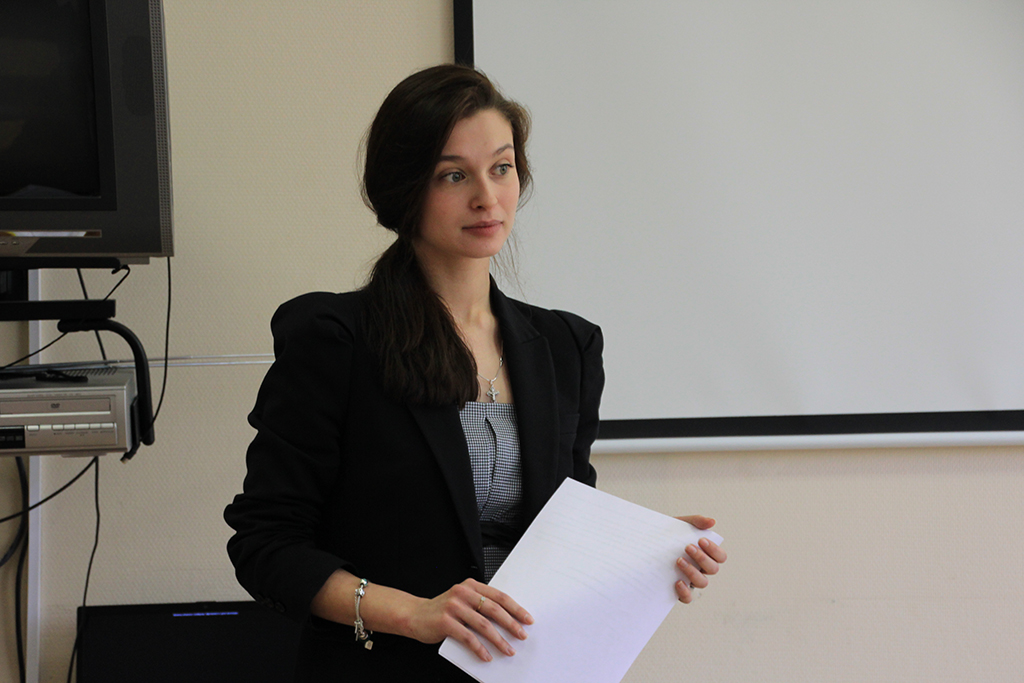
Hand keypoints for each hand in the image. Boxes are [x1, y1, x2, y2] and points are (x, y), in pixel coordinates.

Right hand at [405, 578, 532, 661]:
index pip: (499, 596)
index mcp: (471, 586)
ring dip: (498, 640)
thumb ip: (480, 605)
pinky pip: (468, 637)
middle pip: (494, 609)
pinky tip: (487, 656)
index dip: (515, 608)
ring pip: (483, 625)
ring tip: (508, 650)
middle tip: (522, 636)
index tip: (527, 619)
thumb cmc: (442, 610)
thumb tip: (507, 621)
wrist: (415, 615)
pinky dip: (479, 648)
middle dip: (511, 624)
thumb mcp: (462, 601)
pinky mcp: (445, 621)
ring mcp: (454, 606)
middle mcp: (463, 593)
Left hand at [674, 515, 726, 603]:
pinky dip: (685, 592)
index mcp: (705, 554)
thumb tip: (712, 522)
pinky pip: (688, 598)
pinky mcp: (678, 590)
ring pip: (703, 582)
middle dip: (702, 558)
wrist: (645, 542)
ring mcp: (690, 579)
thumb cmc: (667, 534)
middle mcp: (701, 568)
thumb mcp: (680, 524)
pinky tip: (677, 582)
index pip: (720, 556)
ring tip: (679, 560)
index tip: (701, 540)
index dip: (714, 550)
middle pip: (713, 569)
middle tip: (687, 547)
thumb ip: (696, 521)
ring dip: (693, 572)